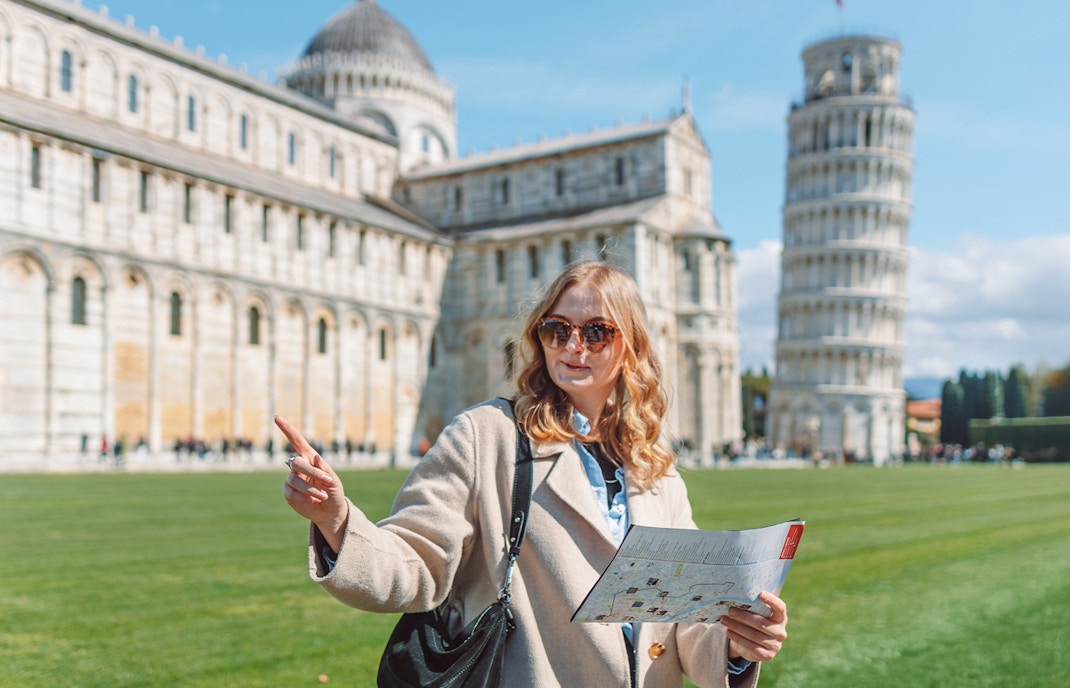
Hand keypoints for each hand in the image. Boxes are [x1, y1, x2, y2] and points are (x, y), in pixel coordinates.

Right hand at [275, 415, 348, 551]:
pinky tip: (313, 500)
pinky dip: (304, 496)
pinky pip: (291, 491)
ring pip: (294, 479)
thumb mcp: (334, 480)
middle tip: (327, 481)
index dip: (287, 429)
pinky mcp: (288, 492)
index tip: (277, 418)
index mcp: (310, 458)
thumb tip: (316, 457)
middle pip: (296, 462)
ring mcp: (292, 479)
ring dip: (311, 488)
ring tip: (323, 496)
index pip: (297, 441)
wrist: (330, 511)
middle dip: (312, 472)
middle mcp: (299, 466)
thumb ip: (326, 469)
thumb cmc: (334, 491)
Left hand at [720, 591, 787, 663]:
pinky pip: (751, 646)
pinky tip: (728, 632)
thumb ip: (753, 606)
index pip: (780, 608)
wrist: (754, 645)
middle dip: (743, 616)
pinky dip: (738, 638)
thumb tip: (736, 596)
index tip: (760, 594)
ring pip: (754, 635)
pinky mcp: (767, 655)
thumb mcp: (756, 614)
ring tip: (724, 620)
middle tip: (730, 611)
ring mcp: (775, 645)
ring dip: (736, 627)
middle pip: (761, 623)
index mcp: (780, 618)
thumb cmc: (754, 623)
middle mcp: (781, 632)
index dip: (772, 601)